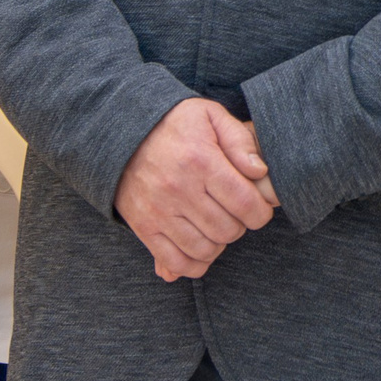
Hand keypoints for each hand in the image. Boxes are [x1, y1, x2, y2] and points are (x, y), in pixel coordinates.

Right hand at [115, 100, 278, 281]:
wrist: (121, 134)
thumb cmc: (174, 124)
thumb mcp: (210, 116)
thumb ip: (240, 141)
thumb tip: (260, 172)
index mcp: (200, 161)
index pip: (244, 203)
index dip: (260, 212)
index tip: (258, 207)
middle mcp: (179, 190)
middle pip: (227, 230)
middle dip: (240, 225)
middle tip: (235, 213)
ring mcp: (158, 212)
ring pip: (205, 249)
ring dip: (219, 244)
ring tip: (217, 225)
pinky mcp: (144, 227)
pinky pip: (176, 262)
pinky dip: (194, 264)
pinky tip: (201, 248)